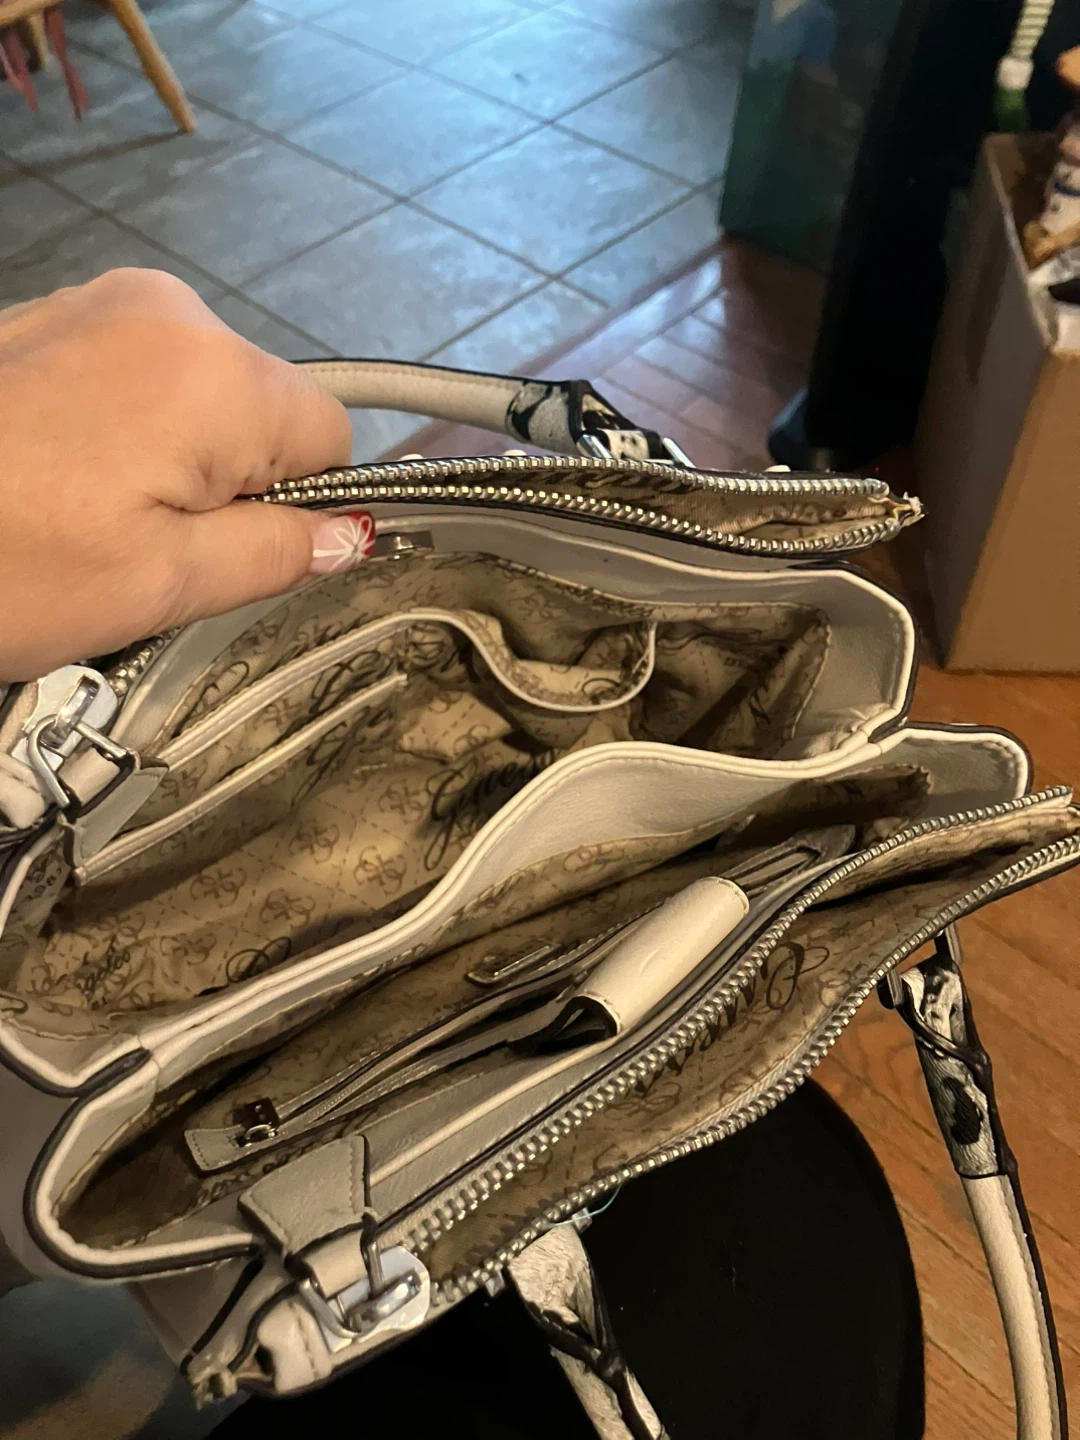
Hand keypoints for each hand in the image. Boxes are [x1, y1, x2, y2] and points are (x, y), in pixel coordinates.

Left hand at [0, 268, 372, 680]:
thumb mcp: (163, 584)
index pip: (330, 434)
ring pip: (199, 392)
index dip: (304, 504)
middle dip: (233, 478)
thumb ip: (277, 552)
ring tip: (94, 511)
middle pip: (262, 407)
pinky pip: (136, 372)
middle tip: (150, 545)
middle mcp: (170, 309)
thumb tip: (353, 538)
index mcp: (215, 372)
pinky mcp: (49, 312)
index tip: (233, 550)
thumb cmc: (13, 565)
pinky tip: (61, 471)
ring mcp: (101, 300)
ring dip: (176, 454)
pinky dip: (124, 424)